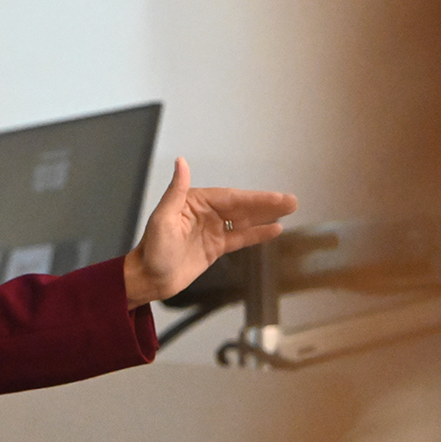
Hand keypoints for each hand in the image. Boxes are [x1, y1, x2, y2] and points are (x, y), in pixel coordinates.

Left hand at [123, 157, 297, 308]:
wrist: (149, 279)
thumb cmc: (151, 249)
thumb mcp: (163, 218)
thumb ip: (176, 190)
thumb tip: (181, 162)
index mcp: (193, 202)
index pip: (230, 198)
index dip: (254, 198)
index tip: (275, 197)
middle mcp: (205, 213)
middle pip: (241, 207)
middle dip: (267, 205)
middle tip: (291, 201)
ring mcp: (211, 230)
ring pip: (244, 221)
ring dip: (266, 216)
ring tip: (289, 211)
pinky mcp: (215, 247)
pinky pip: (240, 237)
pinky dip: (257, 233)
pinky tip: (274, 229)